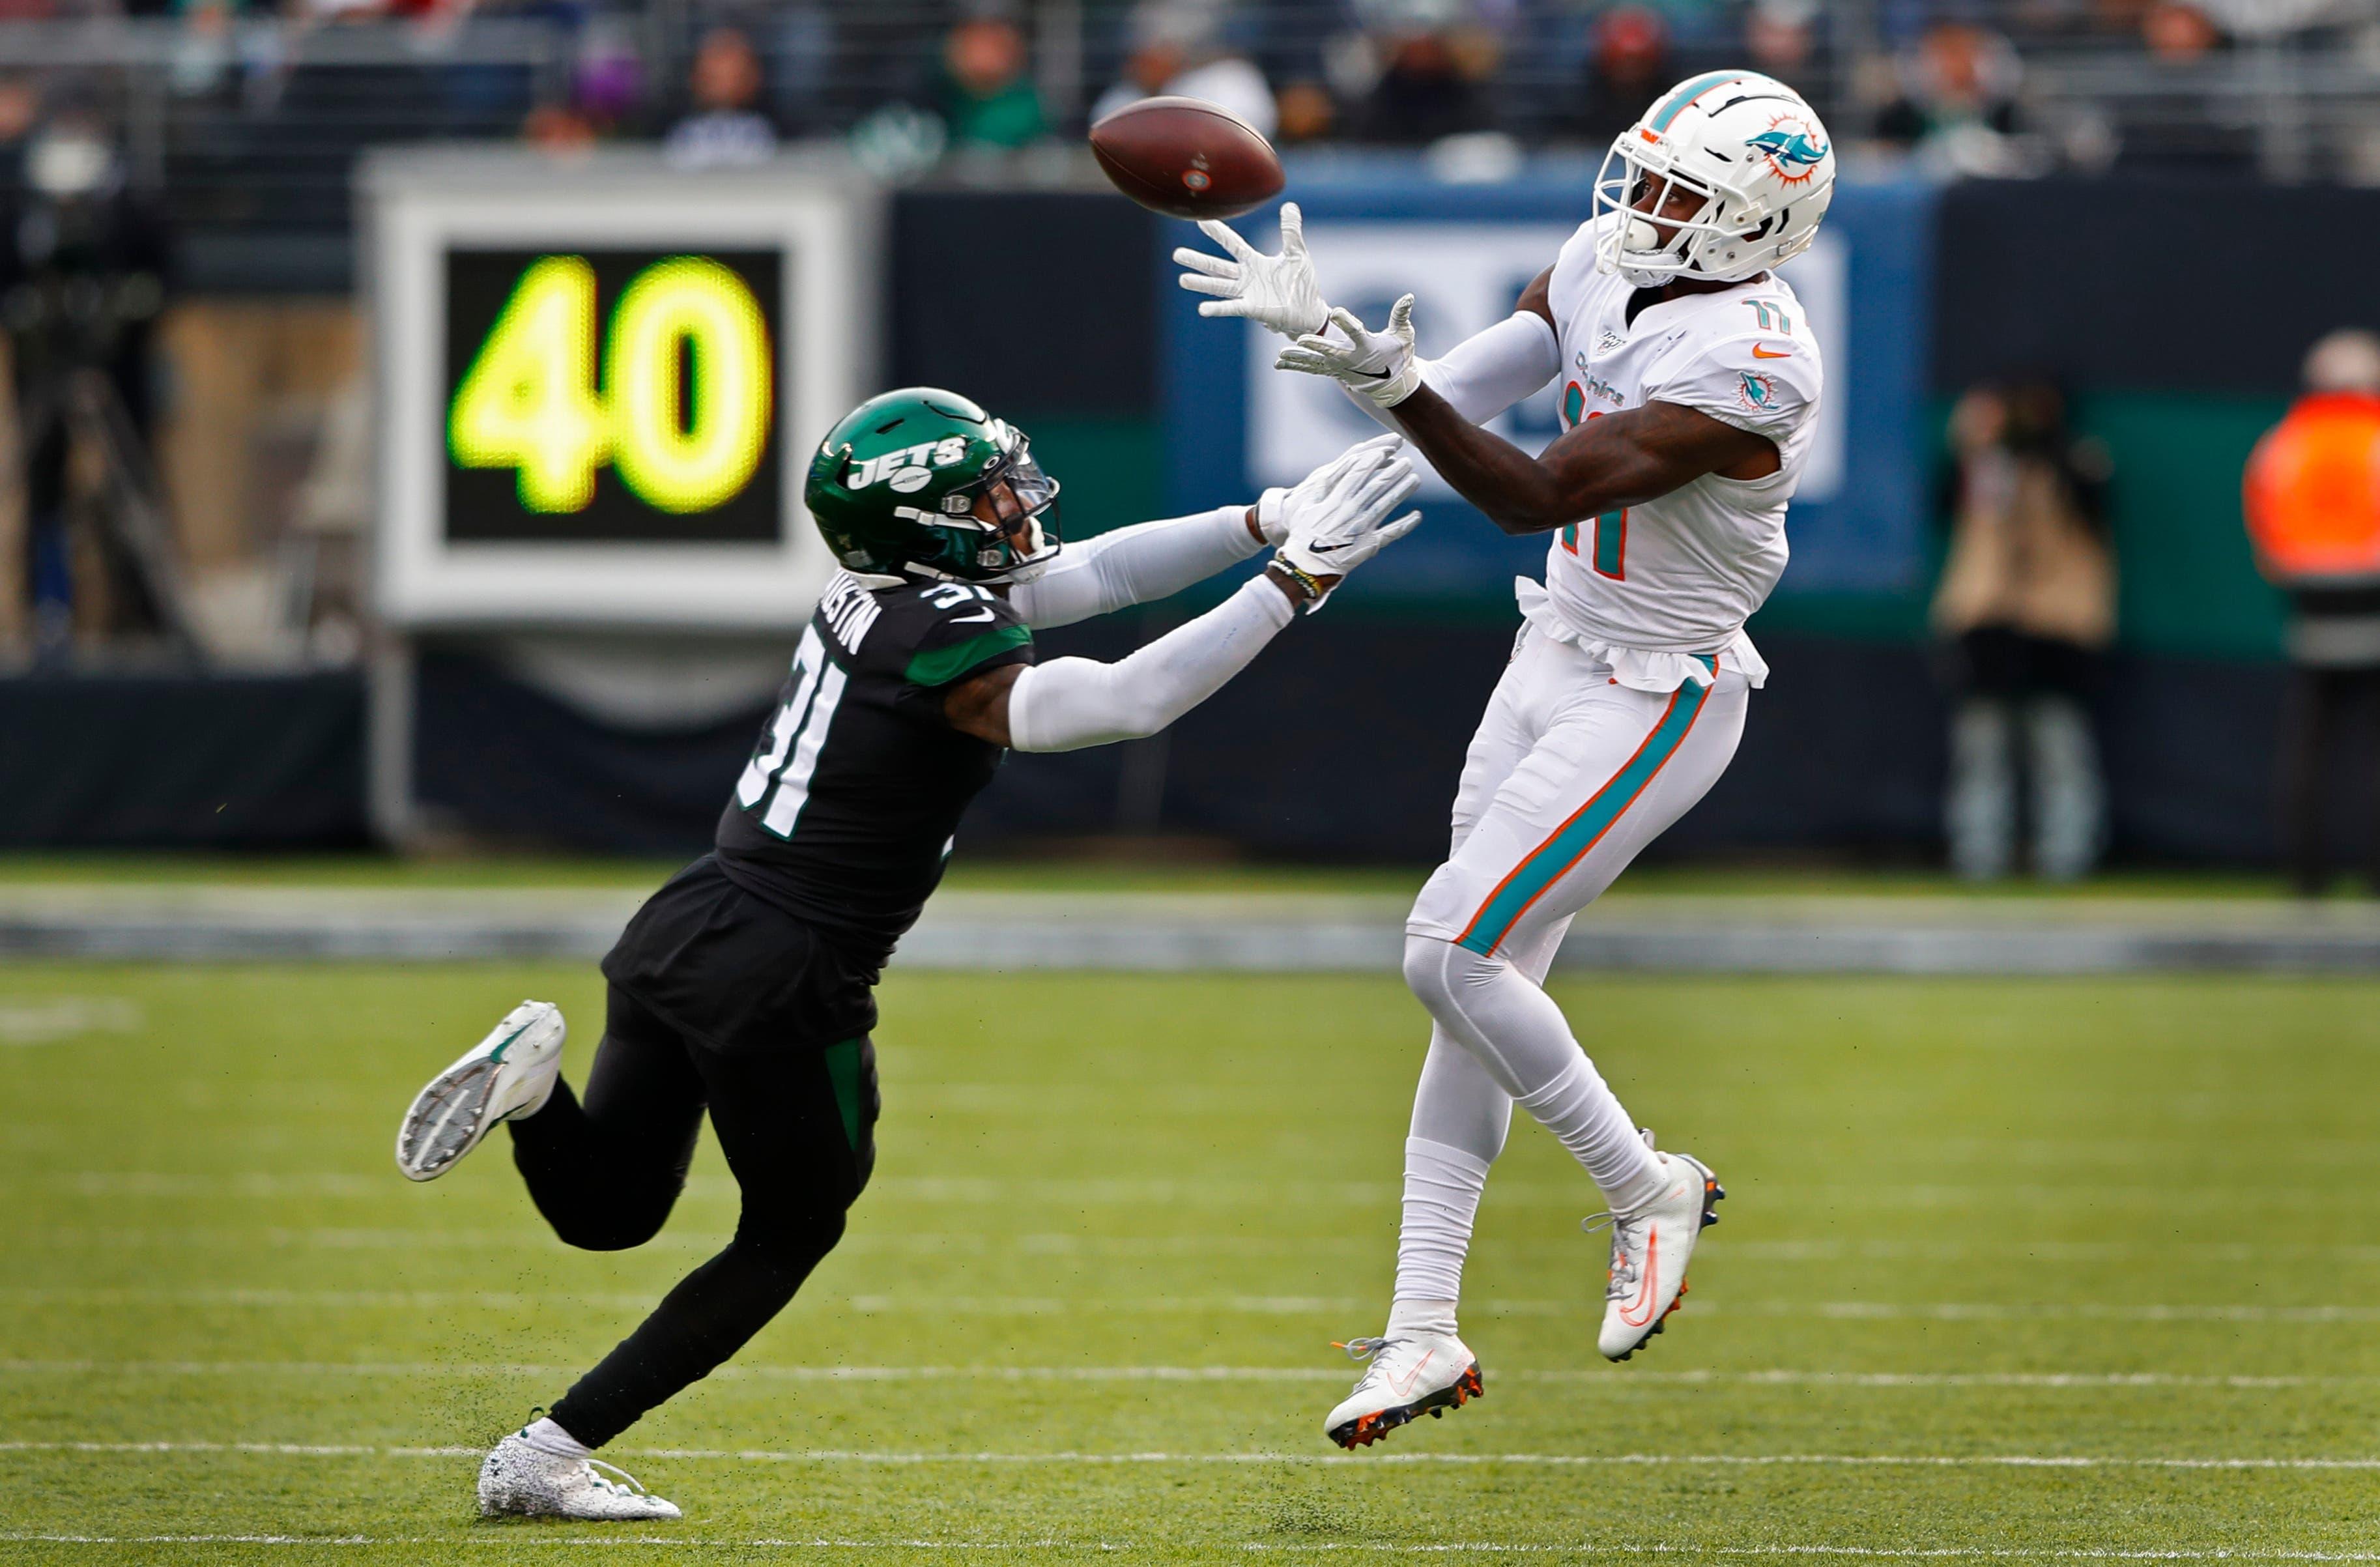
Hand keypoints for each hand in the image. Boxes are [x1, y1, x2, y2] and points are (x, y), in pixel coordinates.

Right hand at [1174, 202, 1329, 338]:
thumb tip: (1289, 205)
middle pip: (1217, 267)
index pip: (1232, 244)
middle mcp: (1246, 278)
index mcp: (1254, 262)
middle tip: (1177, 254)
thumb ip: (1290, 231)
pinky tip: (1202, 308)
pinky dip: (1217, 308)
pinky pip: (1232, 307)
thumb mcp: (1297, 252)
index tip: (1201, 221)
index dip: (1218, 233)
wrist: (1309, 311)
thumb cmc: (1301, 284)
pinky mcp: (1252, 309)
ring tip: (1182, 279)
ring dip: (1201, 283)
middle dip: (1198, 261)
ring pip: (1219, 286)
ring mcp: (1247, 294)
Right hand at [1268, 440, 1422, 610]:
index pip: (1357, 474)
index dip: (1373, 460)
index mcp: (1335, 502)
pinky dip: (1405, 525)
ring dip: (1402, 491)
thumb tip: (1336, 469)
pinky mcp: (1369, 545)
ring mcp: (1363, 530)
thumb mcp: (1305, 507)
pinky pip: (1391, 533)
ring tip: (1415, 478)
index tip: (1385, 450)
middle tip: (1408, 461)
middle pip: (1377, 486)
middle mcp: (1352, 513)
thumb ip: (1322, 488)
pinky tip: (1417, 515)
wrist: (1307, 565)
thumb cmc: (1303, 533)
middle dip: (1394, 472)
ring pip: (1387, 505)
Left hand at [1276, 295, 1420, 409]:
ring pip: (1316, 363)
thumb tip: (1409, 296)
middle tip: (1300, 340)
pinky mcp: (1333, 372)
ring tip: (1280, 355)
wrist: (1392, 384)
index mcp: (1368, 347)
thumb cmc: (1398, 355)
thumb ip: (1401, 315)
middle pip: (1331, 352)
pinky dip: (1296, 366)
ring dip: (1298, 359)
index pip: (1356, 333)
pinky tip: (1278, 363)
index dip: (1346, 322)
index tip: (1336, 312)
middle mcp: (1351, 359)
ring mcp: (1340, 368)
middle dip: (1316, 347)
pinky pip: (1311, 369)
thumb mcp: (1403, 335)